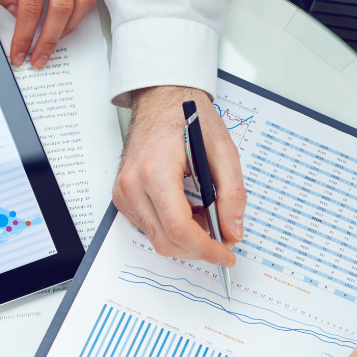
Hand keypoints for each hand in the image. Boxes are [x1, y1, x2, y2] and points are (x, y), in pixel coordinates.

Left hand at [0, 0, 96, 69]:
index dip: (23, 37)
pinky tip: (66, 22)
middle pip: (59, 10)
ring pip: (80, 4)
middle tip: (38, 59)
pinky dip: (79, 14)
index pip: (29, 9)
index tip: (18, 54)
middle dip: (47, 41)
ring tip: (52, 41)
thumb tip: (17, 13)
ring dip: (66, 29)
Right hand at [114, 86, 245, 265]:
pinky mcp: (122, 198)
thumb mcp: (222, 151)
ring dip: (186, 238)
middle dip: (198, 247)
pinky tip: (189, 211)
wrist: (160, 101)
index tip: (226, 254)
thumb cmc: (188, 120)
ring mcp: (124, 194)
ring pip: (157, 239)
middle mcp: (133, 185)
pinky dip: (173, 228)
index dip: (205, 248)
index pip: (178, 228)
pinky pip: (149, 228)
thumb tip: (233, 231)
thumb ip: (232, 194)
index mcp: (155, 171)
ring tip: (206, 216)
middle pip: (166, 240)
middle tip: (223, 238)